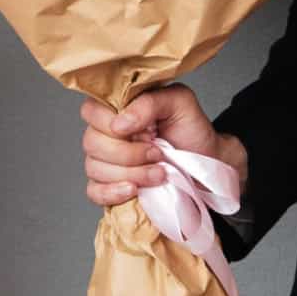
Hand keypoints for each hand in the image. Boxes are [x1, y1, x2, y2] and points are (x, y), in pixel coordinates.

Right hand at [79, 85, 232, 208]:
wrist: (206, 162)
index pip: (91, 112)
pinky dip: (112, 193)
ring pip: (94, 168)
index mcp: (115, 107)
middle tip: (158, 153)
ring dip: (130, 174)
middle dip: (129, 153)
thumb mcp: (179, 102)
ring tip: (159, 173)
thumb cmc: (190, 129)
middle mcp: (104, 133)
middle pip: (91, 143)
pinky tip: (134, 190)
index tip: (148, 132)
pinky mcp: (109, 186)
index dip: (114, 125)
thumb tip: (119, 124)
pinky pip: (94, 192)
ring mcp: (104, 161)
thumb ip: (149, 102)